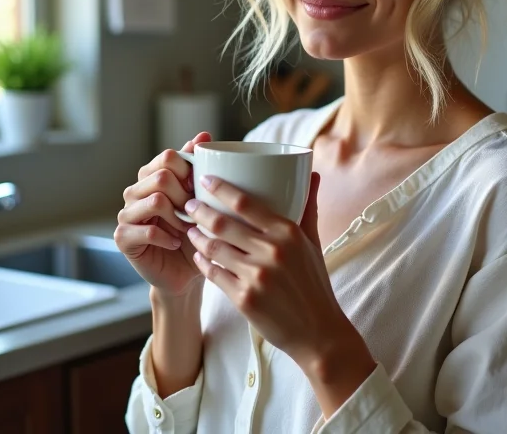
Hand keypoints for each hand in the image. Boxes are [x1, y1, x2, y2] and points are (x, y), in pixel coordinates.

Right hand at [114, 133, 210, 296]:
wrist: (187, 271)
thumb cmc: (195, 232)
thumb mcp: (201, 197)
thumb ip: (197, 165)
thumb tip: (204, 135)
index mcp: (151, 176)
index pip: (168, 156)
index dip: (189, 171)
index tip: (200, 190)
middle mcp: (135, 191)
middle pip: (161, 176)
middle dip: (185, 196)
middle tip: (194, 214)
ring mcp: (126, 213)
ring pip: (155, 200)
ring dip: (178, 217)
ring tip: (186, 229)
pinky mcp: (123, 237)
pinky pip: (147, 229)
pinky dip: (168, 237)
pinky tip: (175, 243)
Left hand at [184, 172, 358, 369]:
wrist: (318, 332)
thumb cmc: (314, 283)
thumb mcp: (313, 242)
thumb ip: (308, 208)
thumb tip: (314, 174)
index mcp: (288, 232)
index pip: (246, 203)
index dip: (220, 188)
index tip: (204, 179)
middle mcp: (271, 251)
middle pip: (223, 224)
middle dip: (200, 211)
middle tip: (189, 204)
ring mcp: (256, 276)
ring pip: (214, 248)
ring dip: (197, 237)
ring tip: (190, 229)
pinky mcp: (244, 299)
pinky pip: (214, 274)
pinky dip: (202, 263)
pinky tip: (197, 256)